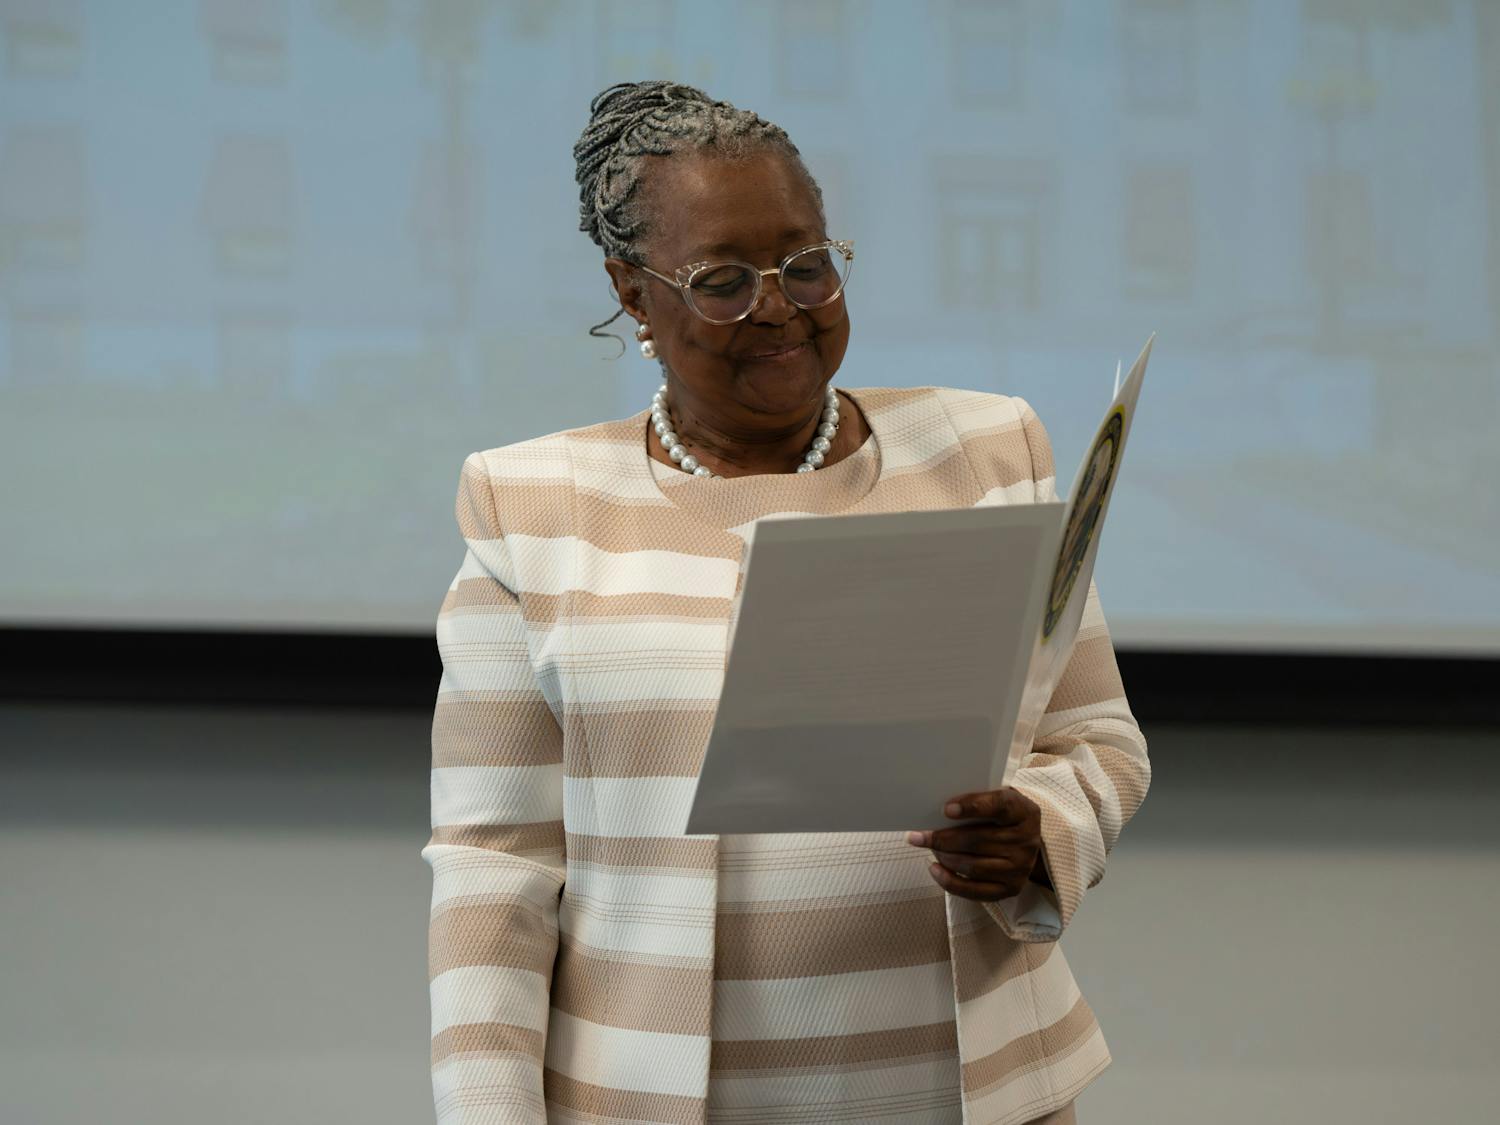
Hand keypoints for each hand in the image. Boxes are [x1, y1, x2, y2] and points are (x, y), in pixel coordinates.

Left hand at [905, 788, 1045, 901]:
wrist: (1024, 842)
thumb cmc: (1001, 816)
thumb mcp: (997, 799)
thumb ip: (976, 800)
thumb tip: (939, 811)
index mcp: (1024, 812)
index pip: (999, 806)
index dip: (972, 806)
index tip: (946, 809)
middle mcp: (1026, 841)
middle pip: (978, 840)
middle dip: (943, 838)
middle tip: (919, 836)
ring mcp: (1020, 868)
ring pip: (973, 866)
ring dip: (944, 858)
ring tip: (929, 849)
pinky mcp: (1011, 889)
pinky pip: (975, 890)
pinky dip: (950, 881)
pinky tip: (934, 869)